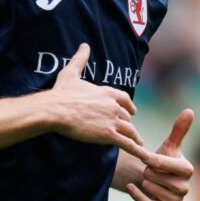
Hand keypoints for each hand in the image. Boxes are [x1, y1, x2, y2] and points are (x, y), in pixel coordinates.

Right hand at [48, 44, 148, 162]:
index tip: (132, 111)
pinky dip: (137, 150)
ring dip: (135, 137)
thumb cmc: (62, 92)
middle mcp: (113, 105)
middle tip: (131, 131)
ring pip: (130, 130)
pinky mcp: (108, 134)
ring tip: (139, 144)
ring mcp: (112, 120)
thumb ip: (80, 59)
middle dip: (129, 124)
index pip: (125, 99)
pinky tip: (143, 155)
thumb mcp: (72, 73)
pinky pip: (127, 144)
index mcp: (107, 92)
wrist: (56, 110)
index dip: (129, 106)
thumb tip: (84, 45)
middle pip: (127, 117)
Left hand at [127, 109, 194, 200]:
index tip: (144, 156)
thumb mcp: (169, 145)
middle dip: (148, 171)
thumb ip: (179, 129)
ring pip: (152, 189)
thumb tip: (189, 110)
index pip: (164, 163)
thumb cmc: (163, 160)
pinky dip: (137, 195)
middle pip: (156, 177)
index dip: (152, 159)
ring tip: (147, 178)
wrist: (155, 180)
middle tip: (148, 169)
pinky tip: (131, 186)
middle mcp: (185, 187)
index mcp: (188, 170)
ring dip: (144, 182)